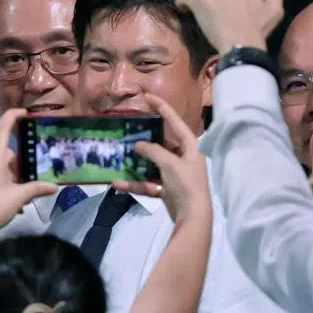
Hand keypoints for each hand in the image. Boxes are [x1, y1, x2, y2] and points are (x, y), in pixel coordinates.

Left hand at [0, 108, 57, 237]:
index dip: (13, 116)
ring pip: (1, 166)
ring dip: (14, 176)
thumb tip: (53, 186)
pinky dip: (6, 182)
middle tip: (36, 176)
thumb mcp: (19, 197)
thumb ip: (36, 188)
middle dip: (21, 164)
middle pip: (7, 153)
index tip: (25, 112)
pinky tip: (14, 200)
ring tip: (25, 194)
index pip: (3, 129)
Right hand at [113, 95, 211, 224]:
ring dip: (135, 164)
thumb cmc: (186, 184)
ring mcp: (174, 174)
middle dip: (143, 139)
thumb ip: (153, 151)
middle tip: (128, 130)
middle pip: (161, 143)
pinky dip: (135, 183)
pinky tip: (118, 184)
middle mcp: (183, 158)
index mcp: (190, 147)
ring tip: (119, 158)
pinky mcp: (166, 188)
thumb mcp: (170, 163)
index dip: (162, 108)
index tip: (148, 96)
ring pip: (151, 164)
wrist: (193, 215)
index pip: (175, 122)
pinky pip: (148, 182)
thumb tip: (138, 144)